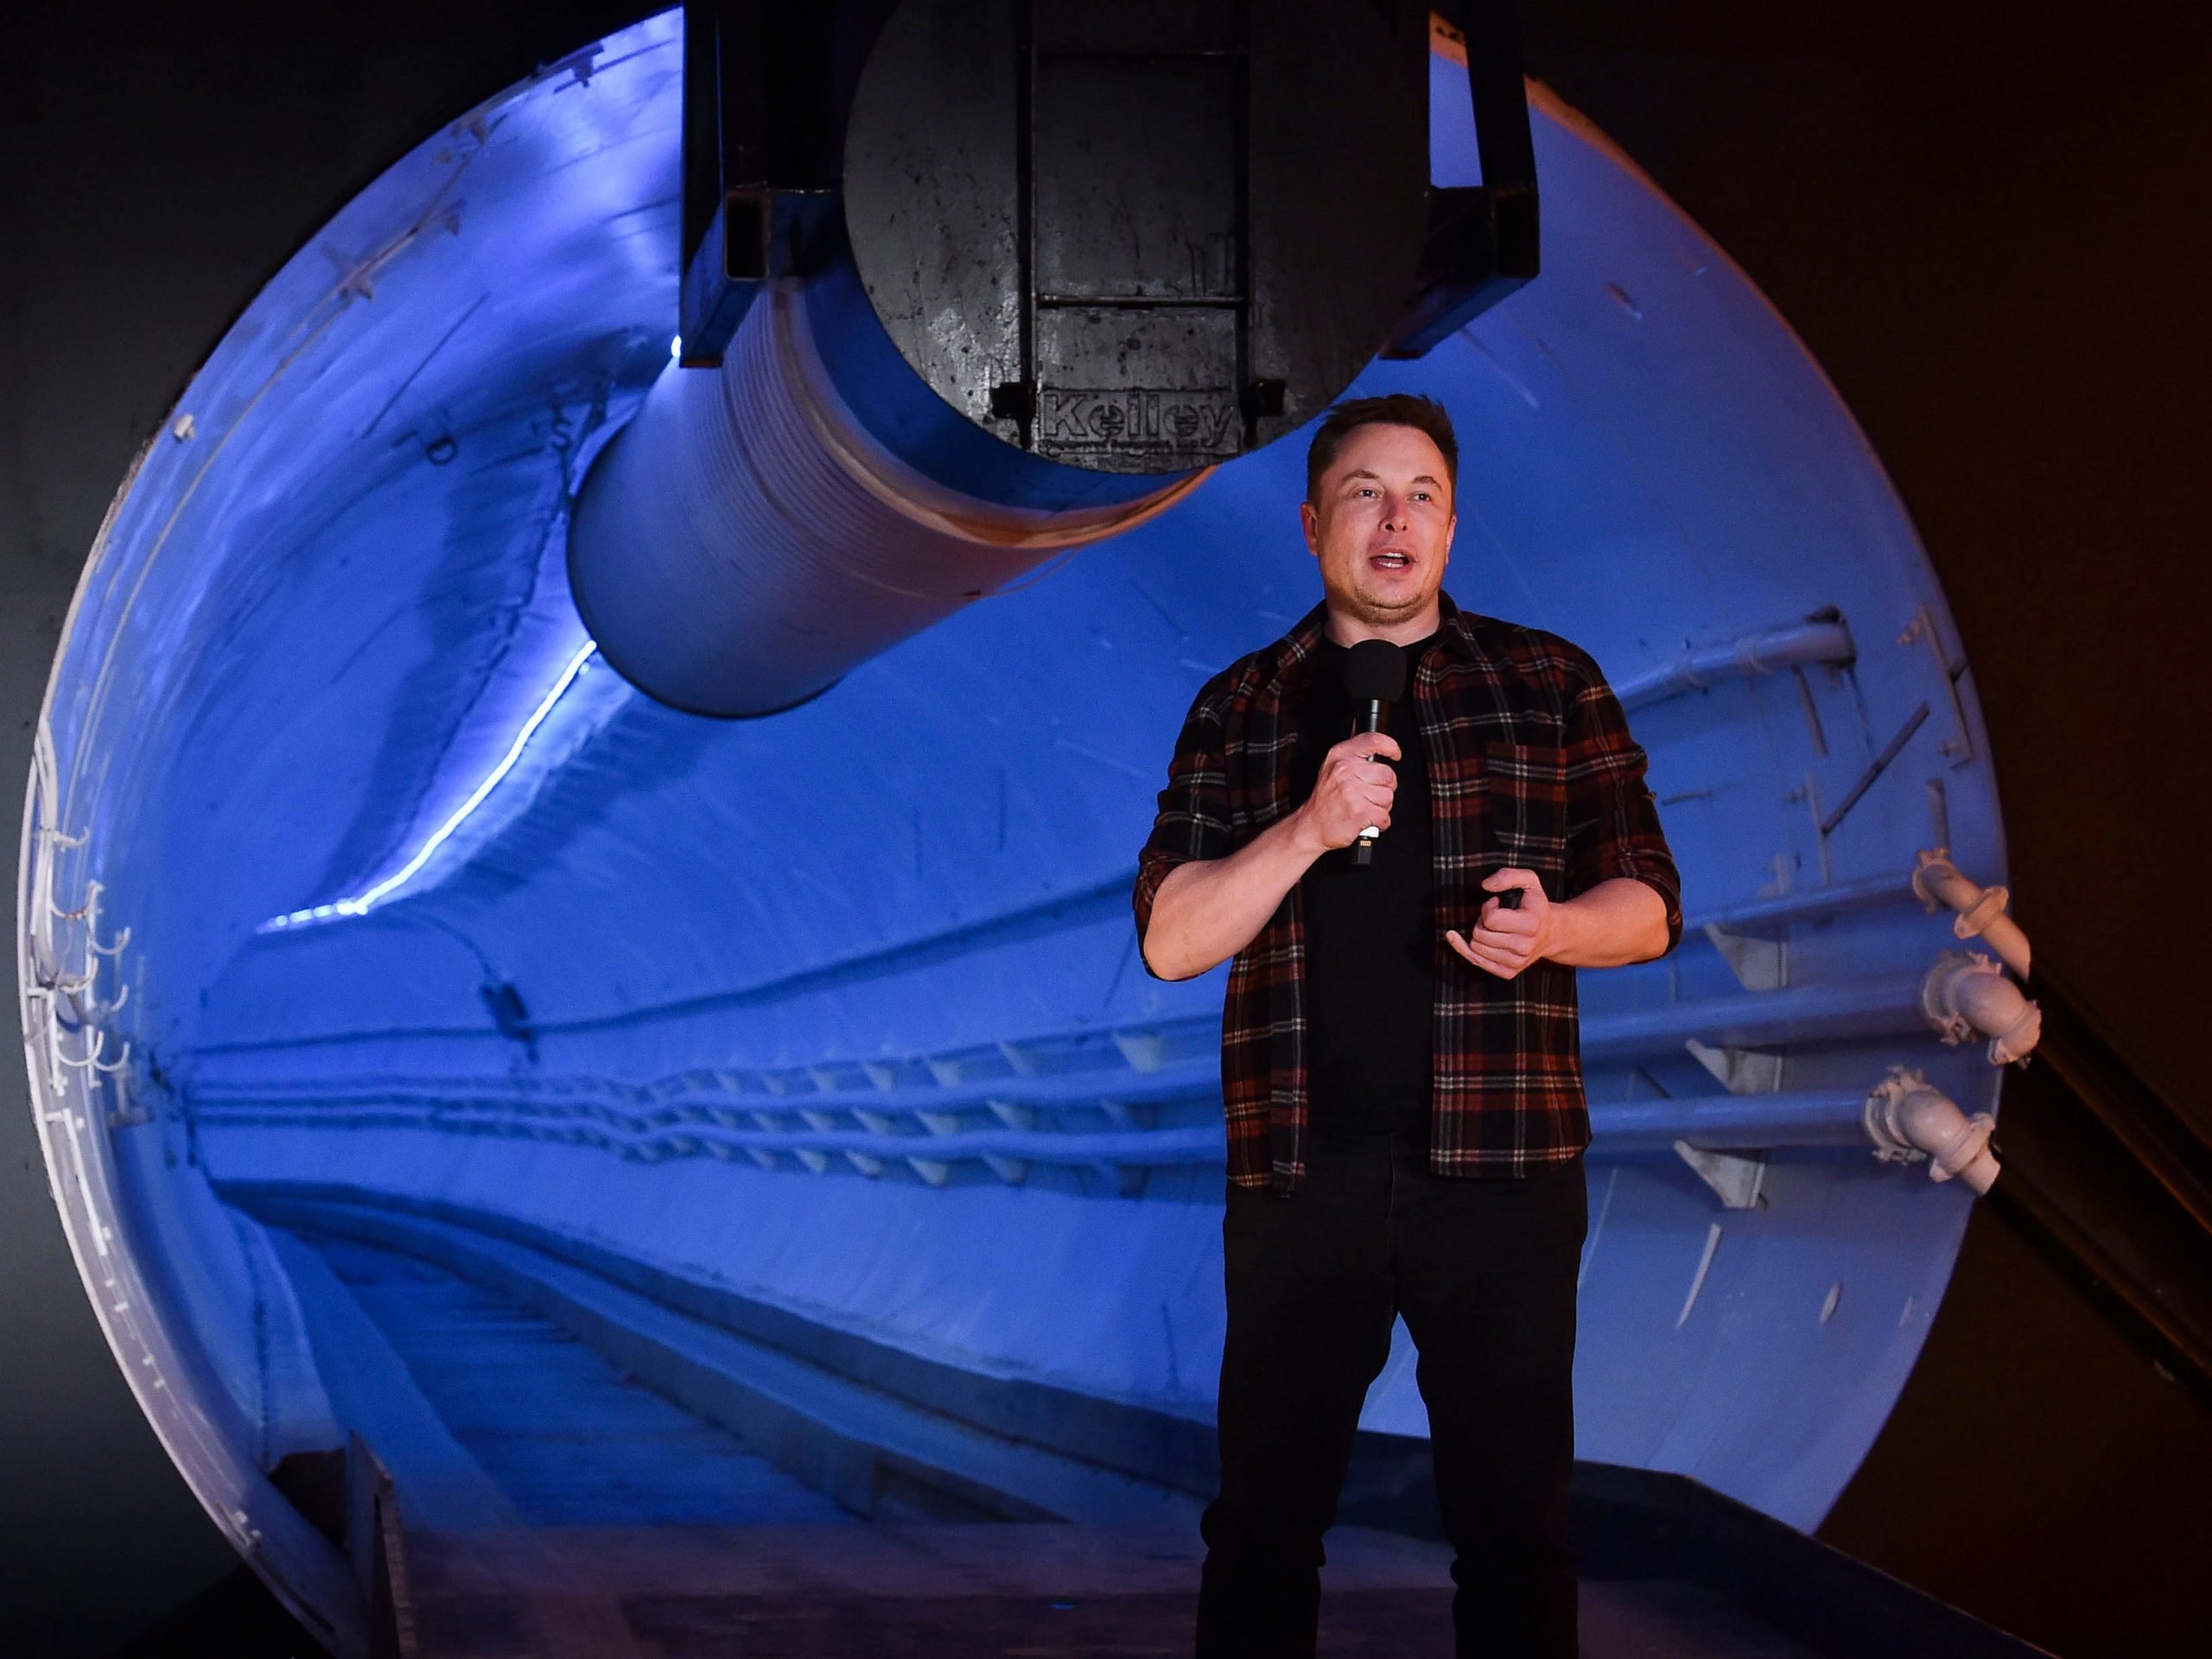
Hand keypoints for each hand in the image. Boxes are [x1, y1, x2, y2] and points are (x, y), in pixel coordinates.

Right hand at [1300, 732, 1401, 850]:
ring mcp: (1351, 791)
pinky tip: (1366, 819)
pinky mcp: (1359, 811)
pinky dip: (1380, 822)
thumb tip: (1379, 746)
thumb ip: (1355, 756)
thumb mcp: (1333, 768)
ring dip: (1381, 807)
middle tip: (1369, 794)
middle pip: (1388, 774)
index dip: (1390, 747)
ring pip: (1388, 796)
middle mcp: (1345, 770)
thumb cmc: (1326, 800)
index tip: (1395, 754)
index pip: (1373, 741)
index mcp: (1340, 755)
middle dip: (1385, 788)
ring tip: (1364, 807)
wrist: (1312, 826)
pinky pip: (1384, 815)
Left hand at [1446, 868, 1553, 978]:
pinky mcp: (1508, 972)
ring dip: (1480, 934)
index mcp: (1530, 924)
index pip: (1490, 919)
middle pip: (1480, 934)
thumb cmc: (1535, 905)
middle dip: (1482, 921)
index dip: (1488, 907)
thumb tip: (1485, 885)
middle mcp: (1524, 947)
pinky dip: (1469, 949)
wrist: (1551, 933)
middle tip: (1496, 917)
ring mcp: (1517, 963)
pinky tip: (1469, 940)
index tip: (1497, 903)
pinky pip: (1475, 961)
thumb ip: (1508, 876)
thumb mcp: (1529, 881)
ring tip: (1496, 928)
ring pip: (1475, 948)